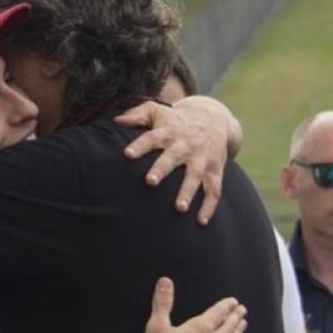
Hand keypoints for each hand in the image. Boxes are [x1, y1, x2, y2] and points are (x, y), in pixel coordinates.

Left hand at [118, 99, 229, 224]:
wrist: (216, 119)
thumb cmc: (176, 120)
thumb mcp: (158, 111)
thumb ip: (137, 114)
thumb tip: (116, 120)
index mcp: (169, 132)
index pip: (152, 138)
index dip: (140, 145)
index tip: (127, 155)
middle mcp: (186, 145)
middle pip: (173, 157)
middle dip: (162, 169)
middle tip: (149, 181)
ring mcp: (202, 159)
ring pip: (195, 176)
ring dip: (188, 192)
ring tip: (179, 208)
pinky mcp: (215, 170)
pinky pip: (214, 190)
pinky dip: (209, 206)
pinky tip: (201, 221)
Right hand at [140, 277, 245, 332]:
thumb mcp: (156, 328)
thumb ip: (162, 303)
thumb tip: (165, 281)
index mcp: (201, 329)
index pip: (218, 312)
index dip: (226, 305)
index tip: (233, 301)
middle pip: (230, 326)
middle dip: (236, 317)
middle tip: (242, 311)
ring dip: (238, 332)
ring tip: (242, 326)